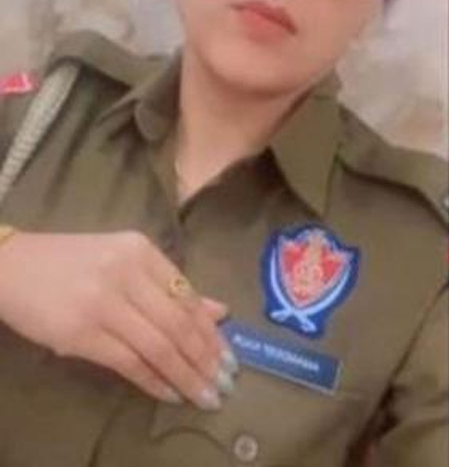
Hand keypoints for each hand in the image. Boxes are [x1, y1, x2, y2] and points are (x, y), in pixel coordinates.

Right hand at [0, 230, 237, 410]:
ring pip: (159, 345)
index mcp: (142, 251)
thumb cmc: (72, 264)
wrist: (9, 266)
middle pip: (179, 323)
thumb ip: (171, 286)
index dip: (211, 331)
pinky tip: (170, 394)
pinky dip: (153, 381)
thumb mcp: (126, 263)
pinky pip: (128, 361)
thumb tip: (219, 312)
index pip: (188, 296)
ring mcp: (103, 302)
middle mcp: (127, 272)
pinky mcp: (79, 332)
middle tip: (226, 383)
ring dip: (187, 375)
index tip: (229, 357)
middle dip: (206, 358)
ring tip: (206, 395)